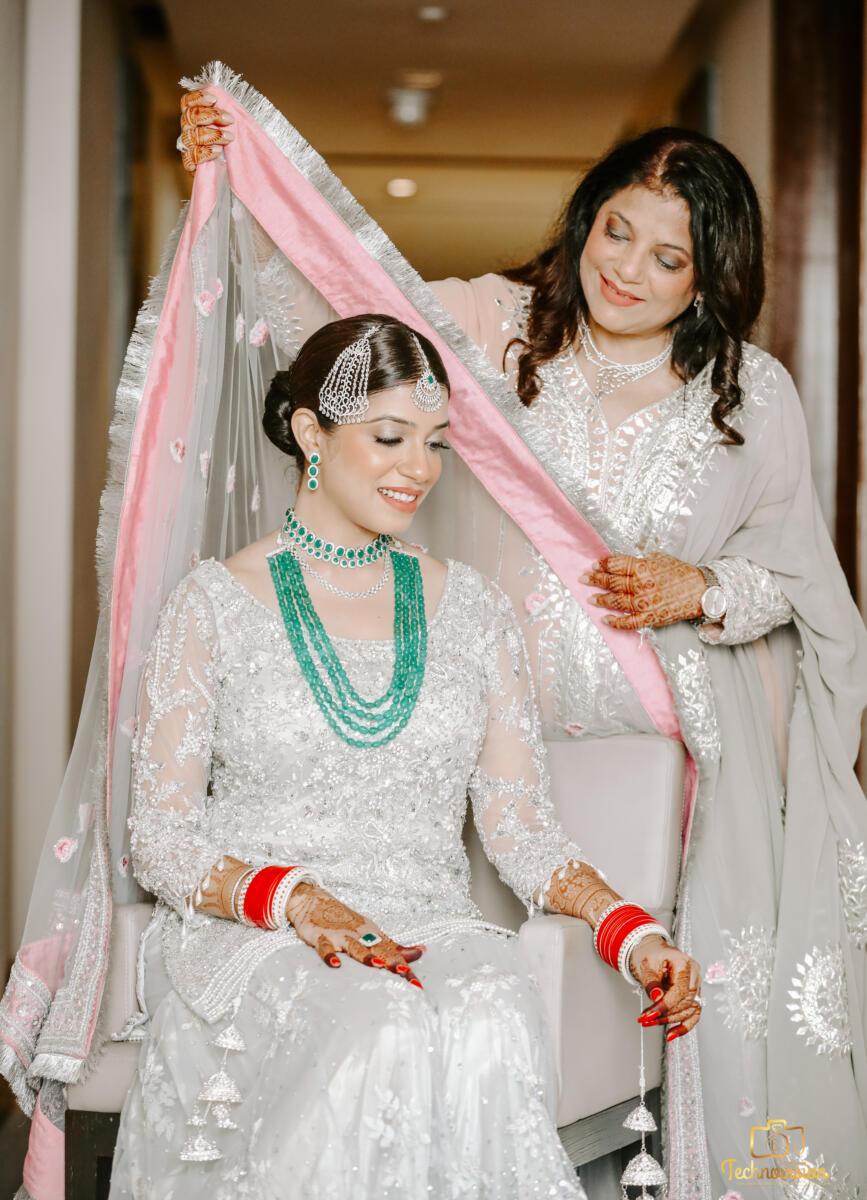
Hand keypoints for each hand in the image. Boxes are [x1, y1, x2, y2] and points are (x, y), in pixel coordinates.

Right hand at [179, 90, 234, 173]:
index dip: (198, 98)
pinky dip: (204, 153)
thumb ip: (228, 110)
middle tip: (230, 120)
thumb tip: (233, 98)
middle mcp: (188, 129)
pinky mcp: (190, 164)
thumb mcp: (233, 124)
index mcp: (194, 116)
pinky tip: (217, 152)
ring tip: (229, 137)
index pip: (187, 102)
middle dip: (212, 115)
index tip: (214, 99)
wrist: (235, 169)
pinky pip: (191, 158)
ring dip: (213, 135)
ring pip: (193, 136)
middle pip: (191, 117)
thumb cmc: (234, 142)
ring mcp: (188, 147)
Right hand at [286, 882, 425, 987]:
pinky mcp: (321, 937)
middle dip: (392, 962)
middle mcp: (360, 935)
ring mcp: (341, 936)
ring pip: (355, 947)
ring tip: (377, 964)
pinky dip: (329, 955)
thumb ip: (394, 947)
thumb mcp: (372, 933)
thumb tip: (420, 952)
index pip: (393, 955)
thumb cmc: (346, 922)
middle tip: (406, 974)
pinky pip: (324, 947)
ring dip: (365, 955)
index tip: (417, 985)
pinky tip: (335, 964)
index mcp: (374, 936)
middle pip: (379, 950)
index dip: (405, 969)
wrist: (314, 901)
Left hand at [582, 553, 704, 629]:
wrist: (700, 591)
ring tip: (590, 598)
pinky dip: (616, 622)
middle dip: (595, 580)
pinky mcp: (650, 617)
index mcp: (643, 567)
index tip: (594, 565)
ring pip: (616, 602)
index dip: (603, 565)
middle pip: (612, 582)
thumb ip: (642, 558)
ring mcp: (644, 603)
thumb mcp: (661, 557)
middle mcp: (641, 585)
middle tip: (583, 578)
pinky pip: (629, 622)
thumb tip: (627, 559)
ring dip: (601, 600)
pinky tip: (605, 619)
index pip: (616, 564)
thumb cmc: (681, 573)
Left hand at [631, 935, 701, 1040]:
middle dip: (665, 1014)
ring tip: (650, 1022)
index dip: (665, 1005)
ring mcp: (696, 986)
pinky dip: (683, 1027)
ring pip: (689, 1011)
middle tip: (645, 1019)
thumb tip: (658, 997)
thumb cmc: (651, 956)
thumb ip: (652, 982)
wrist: (652, 953)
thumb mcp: (646, 965)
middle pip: (685, 1002)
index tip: (649, 1014)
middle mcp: (694, 975)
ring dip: (669, 1020)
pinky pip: (693, 1015)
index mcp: (684, 964)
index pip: (680, 991)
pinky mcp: (693, 996)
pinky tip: (671, 1035)